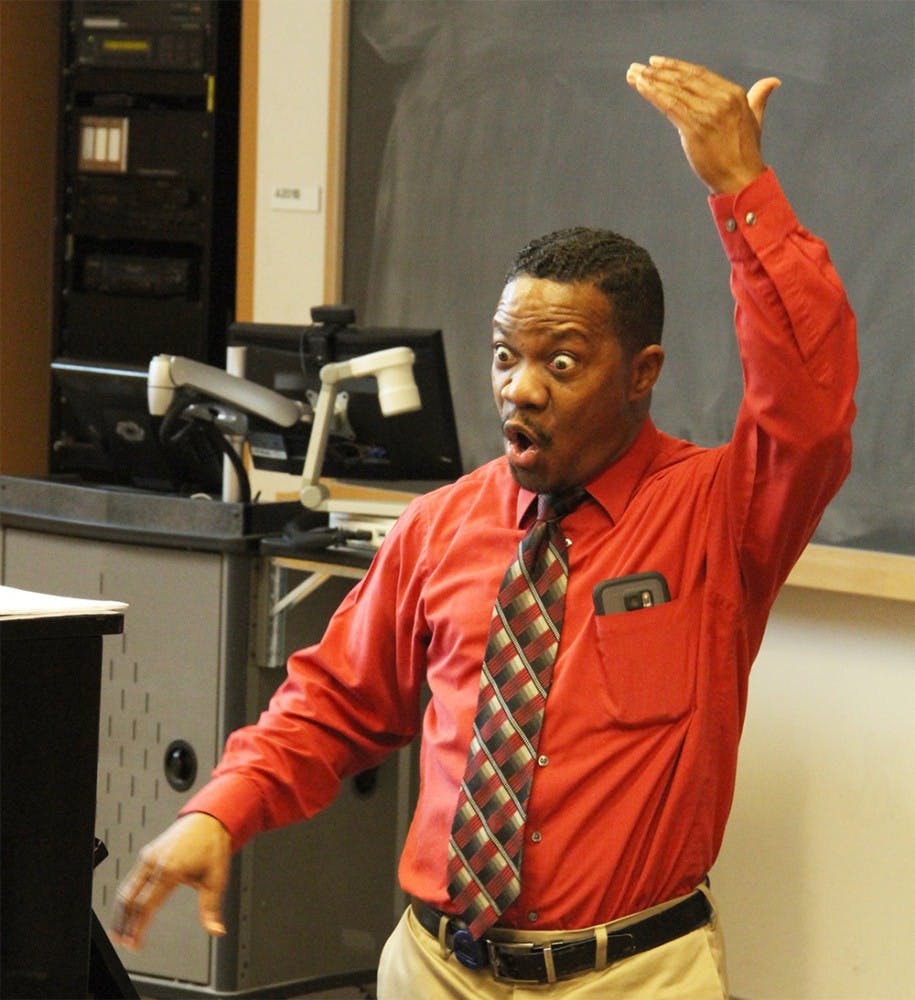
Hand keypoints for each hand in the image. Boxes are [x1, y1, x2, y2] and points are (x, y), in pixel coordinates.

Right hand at [110, 812, 230, 949]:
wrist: (209, 819)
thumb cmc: (212, 845)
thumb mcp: (216, 878)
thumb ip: (211, 908)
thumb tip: (216, 931)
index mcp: (170, 869)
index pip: (146, 904)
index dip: (137, 927)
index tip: (135, 944)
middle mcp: (154, 861)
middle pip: (129, 898)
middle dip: (123, 923)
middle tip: (123, 942)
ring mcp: (148, 856)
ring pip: (127, 889)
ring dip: (121, 912)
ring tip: (119, 931)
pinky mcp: (147, 853)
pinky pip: (132, 879)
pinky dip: (127, 897)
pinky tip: (127, 909)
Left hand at [626, 56, 780, 193]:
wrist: (742, 178)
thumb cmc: (746, 153)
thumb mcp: (754, 119)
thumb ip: (758, 97)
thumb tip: (772, 82)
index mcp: (734, 93)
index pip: (699, 74)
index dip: (676, 67)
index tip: (657, 63)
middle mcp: (721, 99)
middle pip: (683, 80)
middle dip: (658, 72)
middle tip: (638, 67)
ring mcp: (707, 113)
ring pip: (674, 91)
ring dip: (651, 81)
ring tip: (634, 75)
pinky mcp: (695, 128)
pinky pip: (670, 105)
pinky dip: (653, 94)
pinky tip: (641, 87)